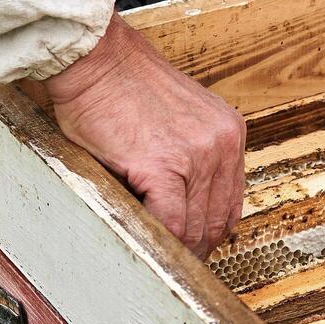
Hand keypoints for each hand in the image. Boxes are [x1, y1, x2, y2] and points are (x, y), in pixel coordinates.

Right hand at [44, 13, 245, 257]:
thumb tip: (182, 218)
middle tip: (169, 264)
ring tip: (153, 257)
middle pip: (216, 221)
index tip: (188, 249)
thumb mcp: (178, 122)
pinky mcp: (163, 165)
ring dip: (174, 249)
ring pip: (194, 227)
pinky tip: (141, 239)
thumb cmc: (121, 88)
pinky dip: (158, 239)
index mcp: (229, 133)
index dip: (207, 234)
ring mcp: (197, 154)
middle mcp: (222, 143)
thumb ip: (190, 161)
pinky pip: (170, 222)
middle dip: (193, 249)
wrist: (95, 59)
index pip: (228, 204)